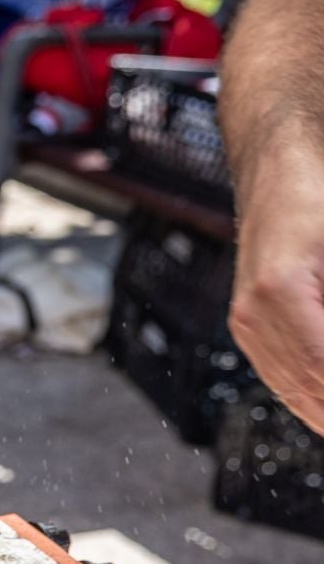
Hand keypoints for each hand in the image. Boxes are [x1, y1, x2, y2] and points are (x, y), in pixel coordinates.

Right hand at [230, 138, 323, 433]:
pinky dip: (315, 401)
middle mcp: (255, 314)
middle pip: (314, 390)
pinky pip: (289, 380)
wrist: (285, 163)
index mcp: (281, 291)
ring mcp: (248, 323)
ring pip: (301, 392)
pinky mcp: (251, 327)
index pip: (323, 371)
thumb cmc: (320, 194)